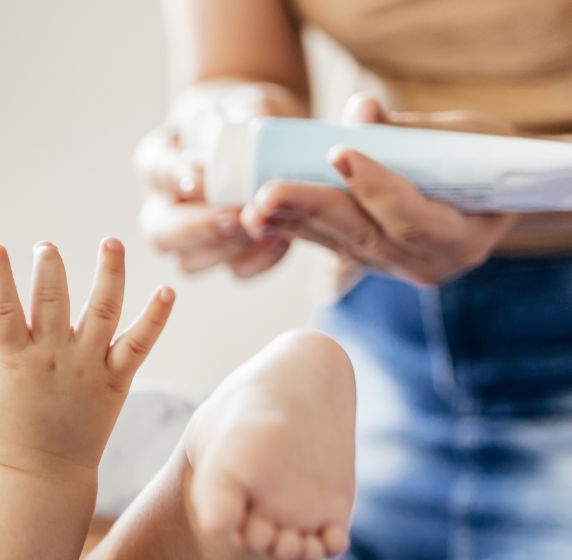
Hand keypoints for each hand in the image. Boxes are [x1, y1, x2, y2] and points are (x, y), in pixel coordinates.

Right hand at [0, 240, 174, 473]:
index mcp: (15, 360)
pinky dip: (155, 319)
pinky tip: (167, 291)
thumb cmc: (9, 430)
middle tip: (47, 246)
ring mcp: (87, 368)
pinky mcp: (116, 381)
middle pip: (52, 302)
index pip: (3, 309)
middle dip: (49, 268)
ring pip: (101, 311)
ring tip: (112, 242)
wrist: (46, 474)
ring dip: (109, 274)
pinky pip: (139, 345)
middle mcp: (53, 358)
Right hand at [136, 119, 293, 278]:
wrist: (264, 135)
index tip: (199, 178)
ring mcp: (192, 238)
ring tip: (260, 226)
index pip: (156, 169)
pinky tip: (281, 238)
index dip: (175, 178)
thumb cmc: (247, 114)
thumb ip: (247, 112)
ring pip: (188, 262)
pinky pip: (235, 271)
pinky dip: (259, 259)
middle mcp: (164, 206)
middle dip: (197, 228)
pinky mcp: (229, 255)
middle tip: (232, 215)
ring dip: (226, 249)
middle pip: (159, 232)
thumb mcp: (245, 102)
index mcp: (159, 161)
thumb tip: (252, 125)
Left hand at [242, 95, 518, 286]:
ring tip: (252, 207)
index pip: (410, 219)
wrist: (490, 194)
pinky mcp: (364, 259)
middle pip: (362, 235)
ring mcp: (391, 267)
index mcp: (461, 239)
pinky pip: (325, 243)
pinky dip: (291, 226)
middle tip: (269, 192)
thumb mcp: (464, 136)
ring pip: (335, 242)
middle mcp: (424, 263)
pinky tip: (257, 215)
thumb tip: (359, 108)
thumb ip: (411, 130)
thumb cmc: (485, 156)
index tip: (340, 152)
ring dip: (289, 222)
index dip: (374, 187)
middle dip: (312, 210)